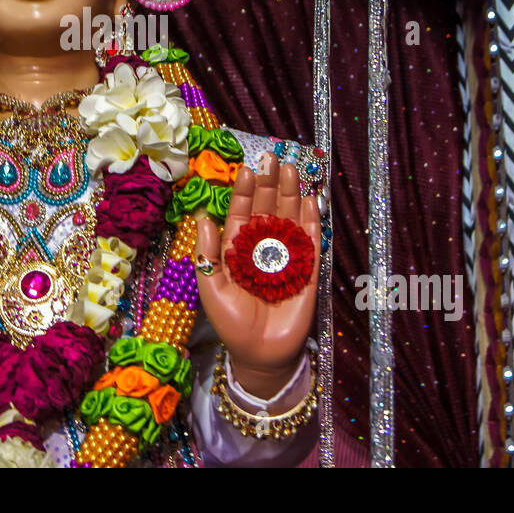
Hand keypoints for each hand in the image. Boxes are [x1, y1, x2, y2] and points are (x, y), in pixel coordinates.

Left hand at [196, 152, 319, 399]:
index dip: (246, 192)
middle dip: (271, 184)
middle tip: (274, 158)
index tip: (248, 169)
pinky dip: (311, 221)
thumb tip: (202, 216)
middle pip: (268, 209)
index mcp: (238, 249)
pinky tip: (311, 200)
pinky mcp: (308, 272)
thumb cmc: (231, 323)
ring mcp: (286, 257)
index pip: (242, 213)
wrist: (260, 355)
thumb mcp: (212, 288)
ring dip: (292, 194)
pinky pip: (311, 242)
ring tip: (292, 169)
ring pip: (289, 219)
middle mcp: (263, 248)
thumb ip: (207, 254)